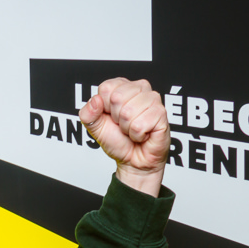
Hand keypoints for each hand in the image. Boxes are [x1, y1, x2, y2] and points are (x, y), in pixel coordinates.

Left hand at [79, 78, 168, 196]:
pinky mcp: (161, 113)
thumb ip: (87, 113)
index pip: (106, 88)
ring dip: (127, 128)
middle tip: (124, 125)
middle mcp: (139, 88)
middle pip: (117, 97)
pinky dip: (137, 135)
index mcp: (122, 87)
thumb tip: (95, 100)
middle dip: (117, 118)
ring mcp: (152, 99)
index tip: (112, 117)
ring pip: (128, 112)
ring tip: (133, 129)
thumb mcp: (95, 127)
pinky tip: (142, 134)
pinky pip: (140, 124)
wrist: (133, 160)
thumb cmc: (117, 140)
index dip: (105, 108)